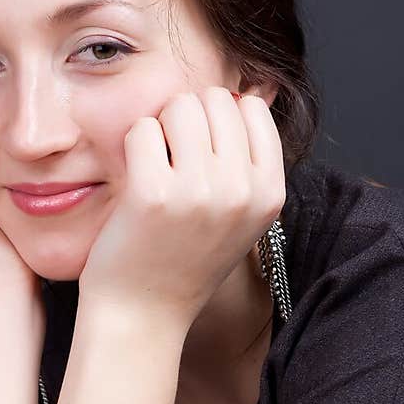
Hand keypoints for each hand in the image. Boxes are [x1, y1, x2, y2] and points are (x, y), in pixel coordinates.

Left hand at [77, 87, 284, 326]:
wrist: (143, 314)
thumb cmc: (184, 260)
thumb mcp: (238, 215)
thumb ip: (249, 160)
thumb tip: (253, 89)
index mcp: (270, 194)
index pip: (251, 109)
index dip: (219, 119)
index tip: (201, 154)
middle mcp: (242, 191)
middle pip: (214, 99)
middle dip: (188, 119)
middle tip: (173, 162)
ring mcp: (199, 192)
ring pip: (180, 106)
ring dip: (160, 128)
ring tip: (156, 168)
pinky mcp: (153, 194)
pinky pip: (143, 128)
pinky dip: (133, 146)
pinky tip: (135, 179)